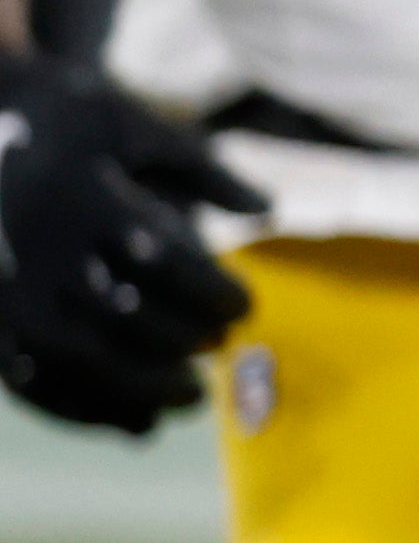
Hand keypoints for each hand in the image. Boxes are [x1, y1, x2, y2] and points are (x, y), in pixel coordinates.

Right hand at [0, 54, 261, 436]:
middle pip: (125, 317)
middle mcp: (41, 249)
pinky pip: (31, 380)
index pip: (166, 262)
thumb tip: (268, 210)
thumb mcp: (135, 123)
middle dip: (183, 342)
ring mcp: (5, 290)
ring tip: (189, 397)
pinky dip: (84, 408)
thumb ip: (204, 168)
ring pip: (78, 358)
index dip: (214, 294)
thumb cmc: (68, 120)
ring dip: (140, 387)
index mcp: (85, 200)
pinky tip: (131, 422)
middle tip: (221, 349)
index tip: (247, 308)